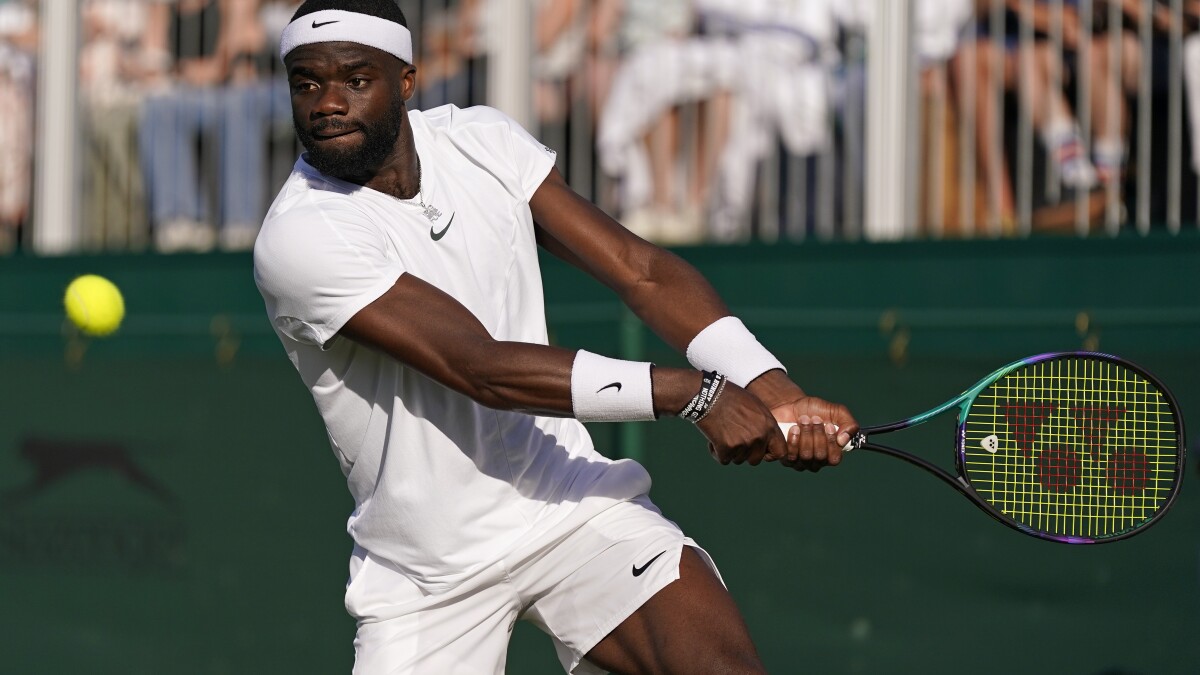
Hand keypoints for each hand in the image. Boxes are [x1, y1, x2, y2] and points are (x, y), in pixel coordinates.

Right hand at [694, 382, 787, 466]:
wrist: (708, 395)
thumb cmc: (730, 397)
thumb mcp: (755, 406)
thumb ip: (763, 424)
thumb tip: (766, 440)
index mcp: (769, 425)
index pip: (780, 452)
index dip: (769, 454)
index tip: (760, 452)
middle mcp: (759, 436)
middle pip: (755, 460)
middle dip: (745, 454)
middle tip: (734, 440)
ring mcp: (743, 443)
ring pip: (738, 460)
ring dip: (729, 451)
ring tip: (722, 433)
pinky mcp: (727, 448)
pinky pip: (723, 459)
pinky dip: (716, 452)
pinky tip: (713, 437)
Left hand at [744, 370, 858, 471]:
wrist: (790, 405)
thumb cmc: (814, 410)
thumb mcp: (836, 411)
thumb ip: (849, 423)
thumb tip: (843, 441)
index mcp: (831, 452)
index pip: (834, 459)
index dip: (831, 443)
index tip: (829, 425)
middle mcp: (816, 461)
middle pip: (820, 457)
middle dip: (817, 435)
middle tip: (814, 419)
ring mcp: (800, 461)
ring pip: (806, 456)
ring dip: (806, 434)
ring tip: (803, 420)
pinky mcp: (785, 458)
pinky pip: (791, 456)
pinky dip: (793, 440)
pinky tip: (794, 428)